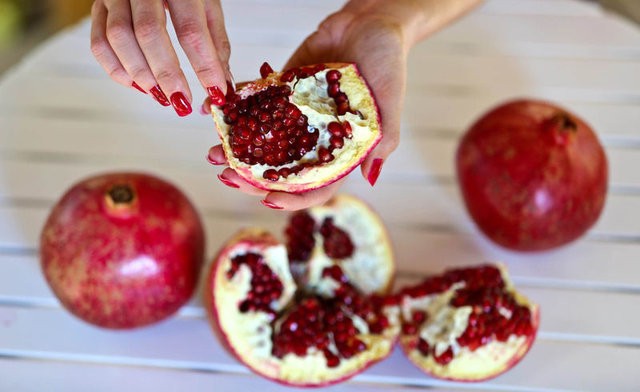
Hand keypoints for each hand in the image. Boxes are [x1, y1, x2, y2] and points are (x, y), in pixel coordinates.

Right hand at [90, 0, 230, 116]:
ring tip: (161, 97)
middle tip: (182, 102)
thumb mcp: (208, 5)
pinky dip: (116, 70)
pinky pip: (99, 43)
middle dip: (167, 75)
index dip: (204, 65)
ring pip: (119, 38)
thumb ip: (215, 43)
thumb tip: (220, 85)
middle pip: (150, 33)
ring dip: (141, 75)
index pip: (191, 29)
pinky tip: (138, 85)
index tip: (214, 92)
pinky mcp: (98, 6)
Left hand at [205, 9, 409, 210]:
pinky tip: (217, 113)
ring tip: (214, 150)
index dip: (292, 198)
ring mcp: (296, 116)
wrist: (370, 21)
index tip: (267, 198)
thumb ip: (383, 140)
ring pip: (264, 143)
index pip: (316, 186)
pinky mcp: (283, 91)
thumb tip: (369, 179)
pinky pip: (257, 106)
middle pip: (282, 172)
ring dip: (238, 151)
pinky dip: (237, 111)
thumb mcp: (390, 102)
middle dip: (253, 178)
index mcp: (341, 150)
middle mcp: (315, 139)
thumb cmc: (388, 61)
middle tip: (228, 175)